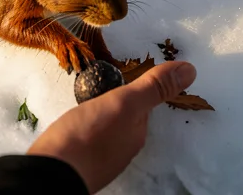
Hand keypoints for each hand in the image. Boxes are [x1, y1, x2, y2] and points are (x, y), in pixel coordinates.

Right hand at [27, 61, 196, 193]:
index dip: (132, 90)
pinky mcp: (78, 161)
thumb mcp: (124, 103)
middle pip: (123, 119)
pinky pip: (86, 138)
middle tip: (100, 86)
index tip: (120, 78)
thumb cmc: (88, 135)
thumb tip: (190, 70)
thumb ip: (152, 87)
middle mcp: (121, 149)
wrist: (52, 171)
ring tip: (85, 103)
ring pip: (104, 129)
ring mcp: (100, 158)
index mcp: (136, 135)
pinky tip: (72, 124)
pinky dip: (83, 128)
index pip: (141, 107)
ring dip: (98, 116)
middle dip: (115, 103)